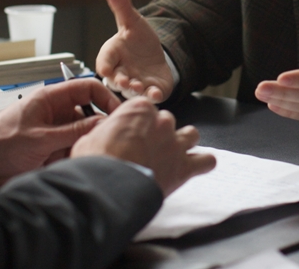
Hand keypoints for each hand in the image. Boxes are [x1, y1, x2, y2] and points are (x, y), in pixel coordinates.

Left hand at [0, 78, 121, 189]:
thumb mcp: (40, 138)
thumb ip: (72, 131)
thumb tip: (102, 123)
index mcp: (51, 99)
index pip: (87, 88)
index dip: (105, 97)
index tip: (117, 112)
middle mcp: (56, 113)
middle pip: (89, 112)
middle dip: (100, 125)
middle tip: (111, 137)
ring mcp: (55, 131)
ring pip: (84, 134)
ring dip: (89, 143)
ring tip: (94, 153)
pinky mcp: (53, 150)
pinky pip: (74, 149)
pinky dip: (80, 155)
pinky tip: (82, 162)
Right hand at [71, 98, 215, 195]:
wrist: (108, 188)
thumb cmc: (96, 162)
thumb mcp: (91, 137)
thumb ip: (106, 131)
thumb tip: (107, 135)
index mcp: (139, 109)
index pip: (146, 109)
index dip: (138, 123)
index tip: (131, 134)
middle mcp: (161, 122)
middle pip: (167, 121)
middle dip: (159, 134)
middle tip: (147, 150)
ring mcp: (175, 144)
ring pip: (191, 135)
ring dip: (184, 142)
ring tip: (173, 155)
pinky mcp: (184, 167)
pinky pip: (207, 161)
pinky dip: (203, 163)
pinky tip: (195, 167)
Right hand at [95, 0, 173, 101]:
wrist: (155, 56)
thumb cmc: (137, 41)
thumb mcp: (132, 21)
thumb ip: (121, 5)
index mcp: (112, 56)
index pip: (104, 62)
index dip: (105, 66)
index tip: (106, 69)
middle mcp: (121, 72)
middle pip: (116, 80)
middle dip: (120, 82)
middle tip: (124, 81)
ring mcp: (136, 84)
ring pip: (132, 91)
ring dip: (135, 91)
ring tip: (140, 88)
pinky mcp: (151, 91)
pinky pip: (150, 97)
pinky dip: (153, 97)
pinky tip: (156, 94)